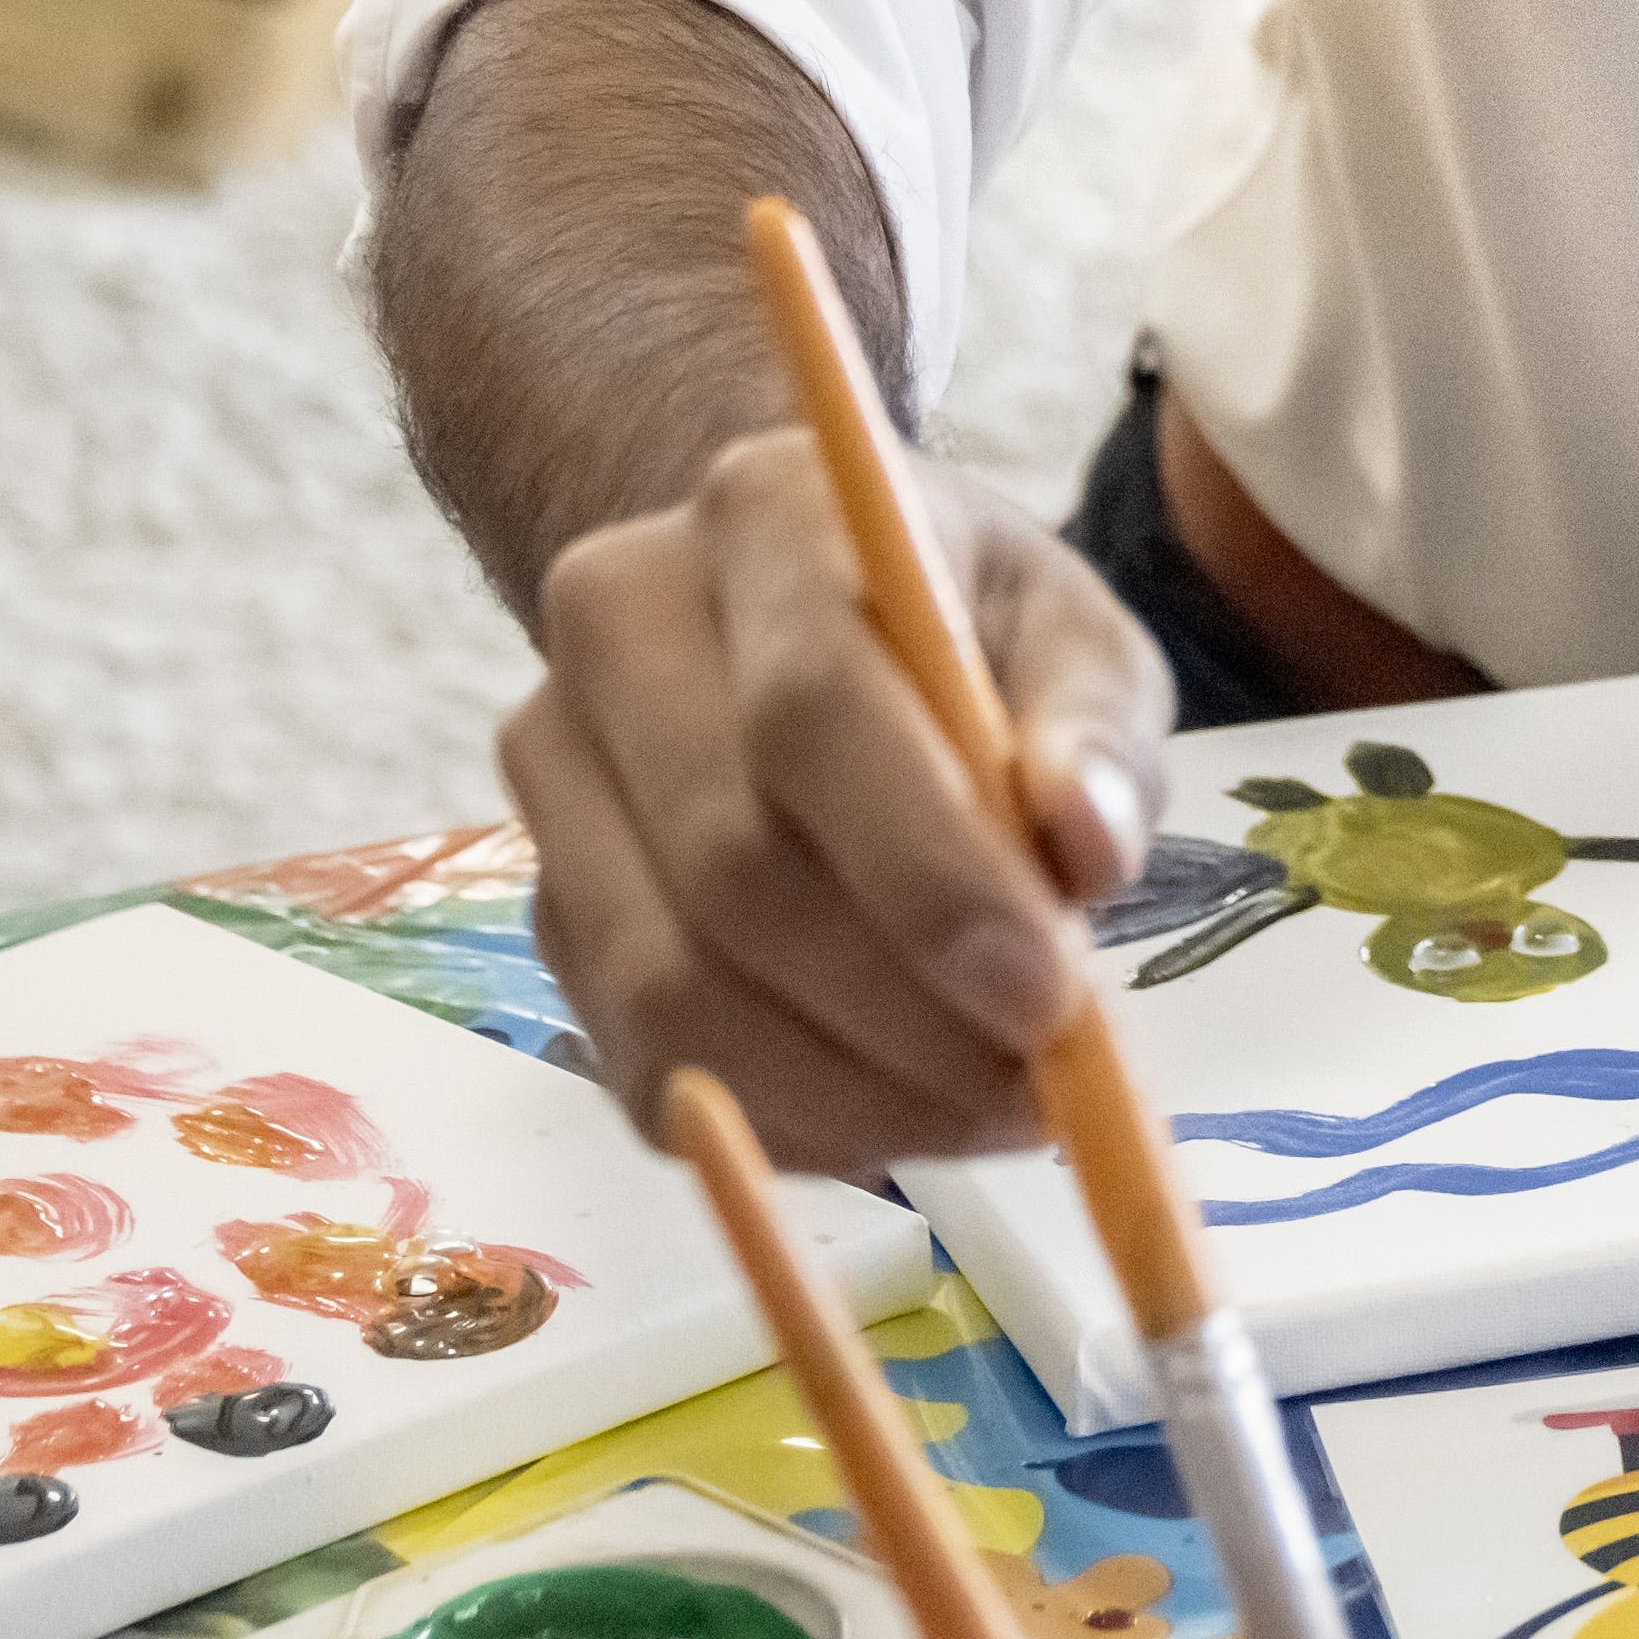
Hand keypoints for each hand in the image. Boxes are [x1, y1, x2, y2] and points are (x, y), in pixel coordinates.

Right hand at [502, 427, 1171, 1176]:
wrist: (795, 623)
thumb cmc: (960, 630)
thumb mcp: (1071, 633)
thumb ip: (1095, 727)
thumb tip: (1086, 845)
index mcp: (762, 514)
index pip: (811, 708)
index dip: (929, 873)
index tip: (1050, 995)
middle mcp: (613, 622)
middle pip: (731, 869)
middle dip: (906, 1014)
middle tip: (1047, 1079)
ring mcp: (552, 770)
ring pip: (670, 989)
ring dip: (852, 1091)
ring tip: (995, 1104)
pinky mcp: (542, 905)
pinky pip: (645, 1064)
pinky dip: (789, 1124)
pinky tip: (902, 1109)